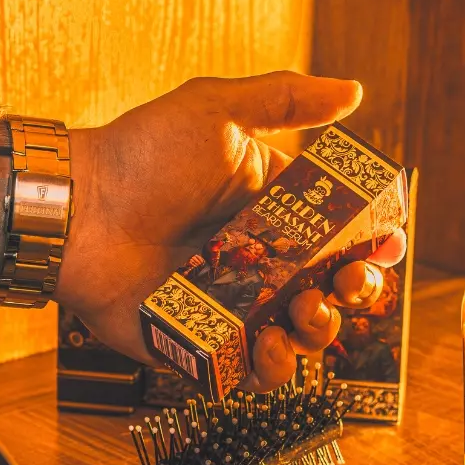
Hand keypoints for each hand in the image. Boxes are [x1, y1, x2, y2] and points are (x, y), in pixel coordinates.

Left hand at [58, 72, 405, 390]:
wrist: (81, 212)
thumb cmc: (142, 157)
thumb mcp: (217, 111)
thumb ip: (286, 100)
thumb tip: (353, 93)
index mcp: (270, 214)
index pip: (337, 237)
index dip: (369, 245)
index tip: (384, 244)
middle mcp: (256, 263)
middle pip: (327, 292)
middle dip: (352, 292)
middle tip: (345, 282)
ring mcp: (230, 307)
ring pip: (296, 336)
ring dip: (316, 331)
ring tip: (303, 312)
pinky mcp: (200, 344)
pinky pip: (247, 370)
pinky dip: (269, 369)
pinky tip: (268, 345)